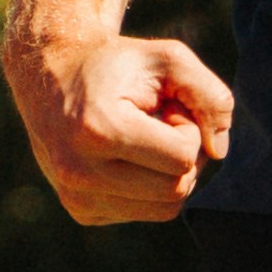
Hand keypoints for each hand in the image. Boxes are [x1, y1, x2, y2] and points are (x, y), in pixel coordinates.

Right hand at [2, 27, 235, 228]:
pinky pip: (146, 212)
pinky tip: (129, 156)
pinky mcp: (81, 212)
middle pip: (176, 188)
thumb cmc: (118, 66)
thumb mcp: (168, 59)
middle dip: (183, 154)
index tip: (167, 107)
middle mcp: (80, 172)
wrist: (51, 78)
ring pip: (166, 207)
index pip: (182, 158)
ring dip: (170, 172)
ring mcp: (77, 197)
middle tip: (161, 122)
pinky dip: (150, 186)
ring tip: (146, 139)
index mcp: (97, 130)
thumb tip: (219, 152)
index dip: (189, 128)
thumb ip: (210, 96)